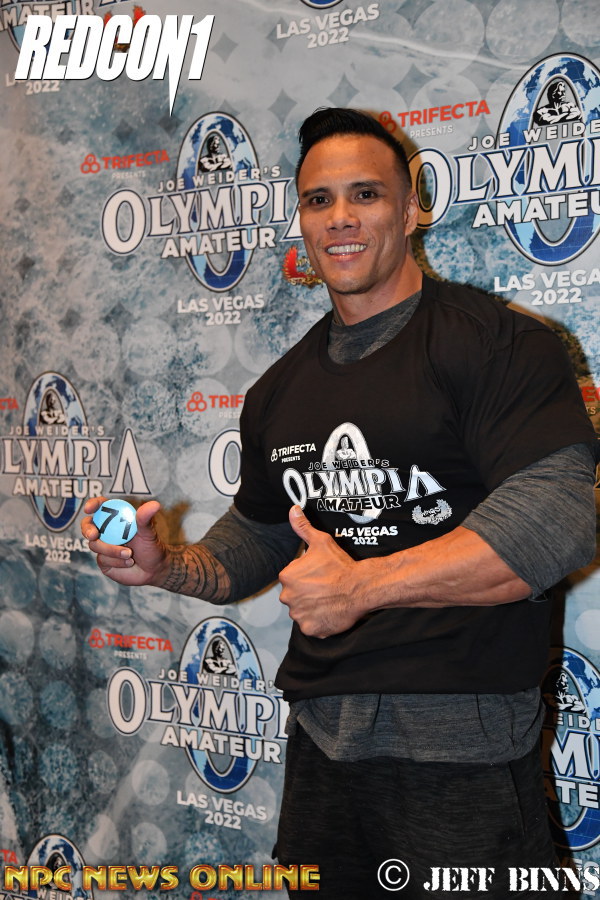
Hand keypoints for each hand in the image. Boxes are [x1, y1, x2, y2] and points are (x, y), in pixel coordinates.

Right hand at [81, 497, 167, 585]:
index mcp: (117, 519)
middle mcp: (107, 531)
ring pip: (95, 545)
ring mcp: (103, 546)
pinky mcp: (103, 561)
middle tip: (94, 535)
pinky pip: (102, 559)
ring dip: (112, 550)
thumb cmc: (151, 547)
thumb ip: (146, 519)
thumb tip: (154, 505)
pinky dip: (117, 561)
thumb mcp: (149, 533)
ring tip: (129, 554)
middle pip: (88, 525)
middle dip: (87, 529)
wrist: (154, 569)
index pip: (101, 507)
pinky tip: (128, 562)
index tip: (89, 508)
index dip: (93, 504)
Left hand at [278, 506, 369, 637]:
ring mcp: (298, 615)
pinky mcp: (310, 629)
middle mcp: (287, 597)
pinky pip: (311, 625)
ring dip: (312, 607)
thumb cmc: (340, 565)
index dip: (307, 576)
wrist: (359, 588)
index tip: (320, 575)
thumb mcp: (320, 542)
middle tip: (325, 587)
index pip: (292, 577)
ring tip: (328, 599)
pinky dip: (319, 621)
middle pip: (295, 595)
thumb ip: (303, 527)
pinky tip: (330, 611)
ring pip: (302, 611)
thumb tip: (292, 509)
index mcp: (286, 576)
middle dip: (307, 593)